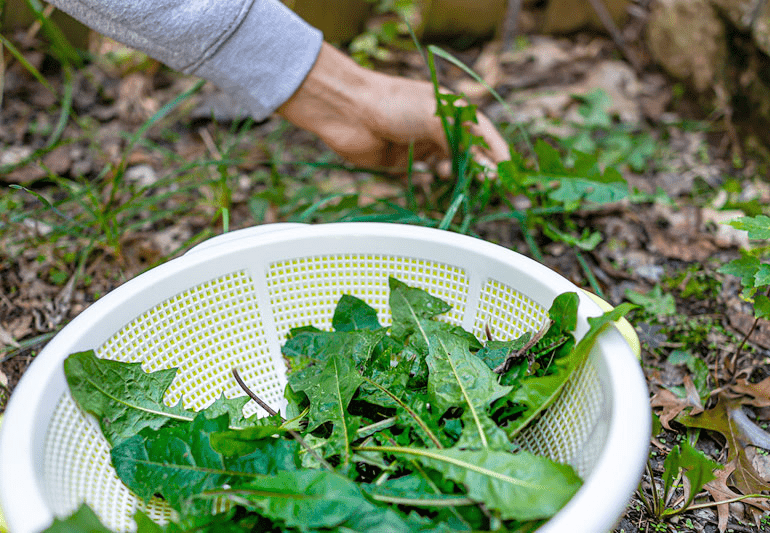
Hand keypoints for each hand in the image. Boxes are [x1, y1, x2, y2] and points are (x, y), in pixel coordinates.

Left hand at [277, 43, 508, 170]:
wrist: (348, 110)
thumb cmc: (394, 105)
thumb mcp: (436, 116)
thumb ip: (462, 140)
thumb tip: (488, 167)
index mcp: (453, 111)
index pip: (485, 137)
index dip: (498, 158)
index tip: (509, 179)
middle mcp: (440, 129)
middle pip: (469, 155)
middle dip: (480, 172)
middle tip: (488, 190)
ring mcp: (421, 146)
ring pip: (448, 169)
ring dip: (456, 179)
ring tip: (459, 186)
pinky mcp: (402, 163)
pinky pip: (424, 180)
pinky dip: (433, 187)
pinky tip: (438, 191)